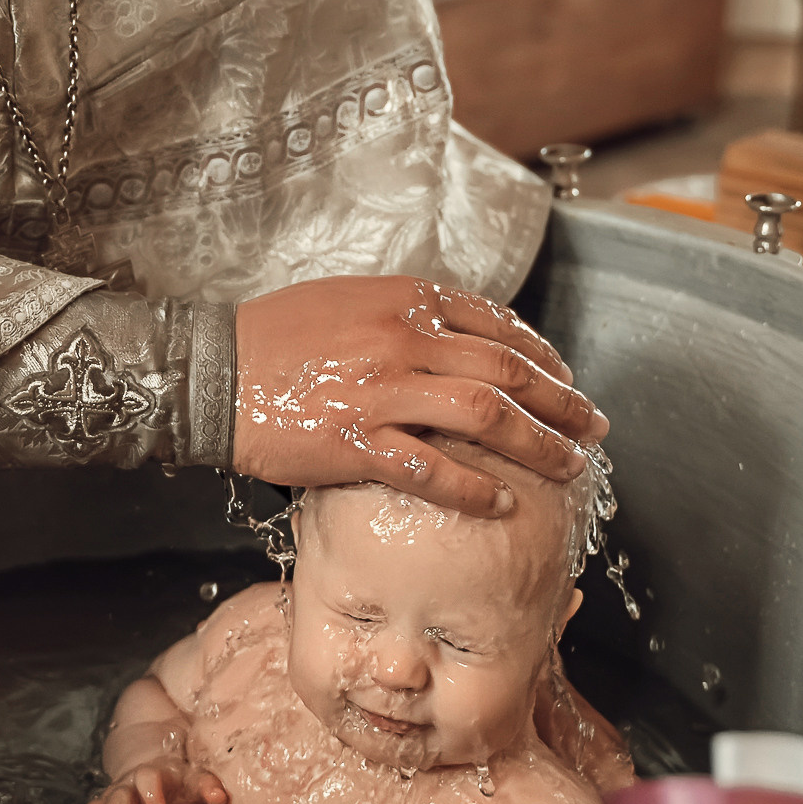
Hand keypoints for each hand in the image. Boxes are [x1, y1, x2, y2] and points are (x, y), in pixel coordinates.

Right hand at [51, 759, 229, 803]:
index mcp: (150, 777)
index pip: (147, 778)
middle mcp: (124, 789)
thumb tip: (220, 797)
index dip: (151, 791)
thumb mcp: (193, 779)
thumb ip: (206, 786)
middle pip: (116, 802)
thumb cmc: (177, 781)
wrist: (151, 767)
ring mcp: (107, 802)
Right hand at [232, 277, 605, 517]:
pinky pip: (430, 469)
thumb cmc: (272, 338)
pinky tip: (500, 503)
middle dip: (561, 401)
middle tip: (594, 427)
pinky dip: (471, 488)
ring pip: (485, 416)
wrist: (208, 371)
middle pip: (506, 369)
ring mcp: (381, 392)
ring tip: (569, 468)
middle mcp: (401, 339)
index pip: (495, 322)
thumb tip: (451, 335)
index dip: (542, 354)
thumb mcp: (346, 301)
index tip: (565, 377)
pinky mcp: (355, 443)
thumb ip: (402, 314)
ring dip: (538, 445)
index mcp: (401, 300)